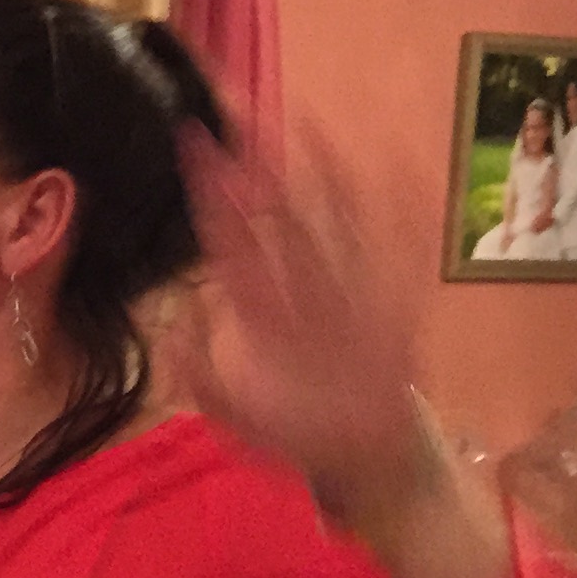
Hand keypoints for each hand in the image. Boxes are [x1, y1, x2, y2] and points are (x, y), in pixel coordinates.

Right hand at [167, 129, 425, 515]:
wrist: (381, 463)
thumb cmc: (299, 441)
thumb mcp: (234, 424)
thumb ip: (202, 374)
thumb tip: (171, 323)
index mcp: (271, 331)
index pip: (234, 249)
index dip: (214, 195)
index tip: (195, 149)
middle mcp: (321, 306)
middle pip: (288, 222)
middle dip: (261, 165)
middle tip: (239, 114)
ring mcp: (369, 299)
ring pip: (348, 223)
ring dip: (328, 167)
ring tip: (309, 116)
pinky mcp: (406, 299)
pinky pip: (405, 243)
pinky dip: (401, 197)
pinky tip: (395, 154)